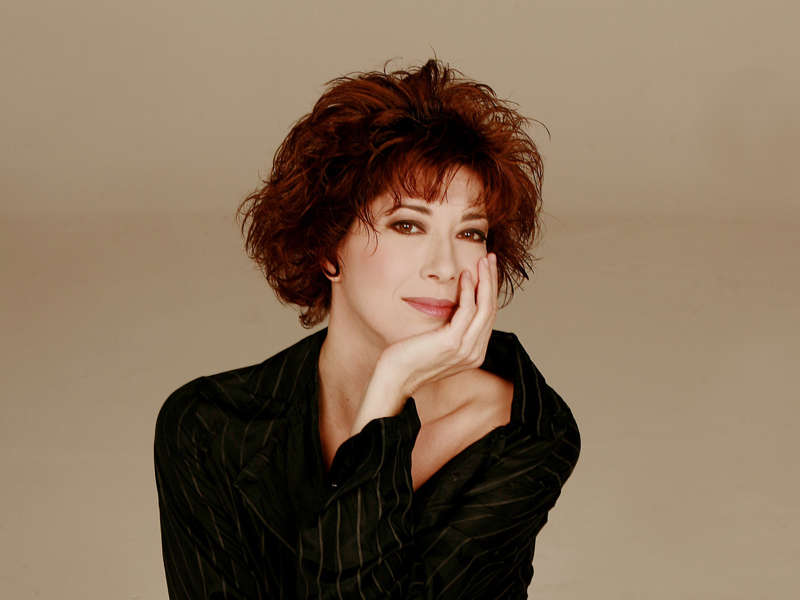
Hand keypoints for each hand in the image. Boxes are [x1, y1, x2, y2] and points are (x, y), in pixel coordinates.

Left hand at [350, 252, 498, 434]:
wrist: (395, 379)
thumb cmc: (409, 359)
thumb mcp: (436, 342)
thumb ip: (450, 329)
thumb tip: (454, 306)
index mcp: (473, 353)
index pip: (488, 316)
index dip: (490, 290)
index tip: (488, 269)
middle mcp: (475, 352)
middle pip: (491, 309)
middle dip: (492, 280)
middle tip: (491, 258)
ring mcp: (466, 349)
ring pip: (485, 307)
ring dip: (486, 280)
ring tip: (483, 260)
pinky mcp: (453, 342)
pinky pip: (468, 310)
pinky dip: (469, 290)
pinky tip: (466, 275)